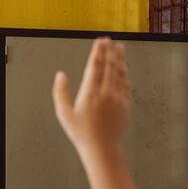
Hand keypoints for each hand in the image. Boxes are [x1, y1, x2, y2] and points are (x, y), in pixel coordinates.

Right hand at [52, 38, 130, 159]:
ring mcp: (118, 98)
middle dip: (110, 51)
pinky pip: (126, 84)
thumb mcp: (64, 114)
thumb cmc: (80, 132)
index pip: (95, 66)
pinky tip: (124, 68)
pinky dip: (125, 73)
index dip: (98, 52)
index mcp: (90, 93)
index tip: (99, 41)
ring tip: (119, 48)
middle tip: (110, 40)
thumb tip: (60, 75)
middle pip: (110, 66)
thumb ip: (60, 92)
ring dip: (119, 59)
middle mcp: (106, 93)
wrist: (101, 148)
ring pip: (120, 74)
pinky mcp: (126, 105)